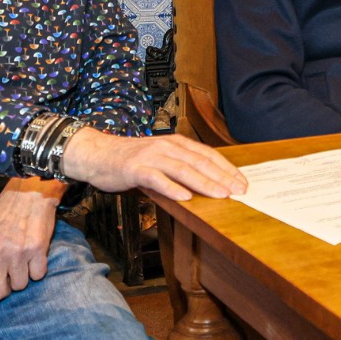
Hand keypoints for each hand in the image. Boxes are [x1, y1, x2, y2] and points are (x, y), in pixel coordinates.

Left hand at [0, 177, 64, 300]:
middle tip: (8, 274)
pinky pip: (38, 275)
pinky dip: (38, 269)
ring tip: (22, 260)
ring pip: (20, 286)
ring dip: (23, 276)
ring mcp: (18, 252)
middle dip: (4, 288)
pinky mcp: (38, 249)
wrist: (30, 192)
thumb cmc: (4, 215)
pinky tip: (35, 256)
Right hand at [62, 129, 247, 201]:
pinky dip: (172, 188)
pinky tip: (186, 197)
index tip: (242, 182)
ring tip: (221, 195)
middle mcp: (167, 146)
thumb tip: (206, 182)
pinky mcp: (136, 169)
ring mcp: (152, 157)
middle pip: (200, 162)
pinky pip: (157, 179)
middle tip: (239, 191)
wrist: (98, 153)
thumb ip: (180, 166)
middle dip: (222, 177)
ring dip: (204, 183)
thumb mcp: (160, 158)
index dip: (227, 169)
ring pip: (183, 170)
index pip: (208, 155)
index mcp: (176, 143)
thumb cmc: (132, 159)